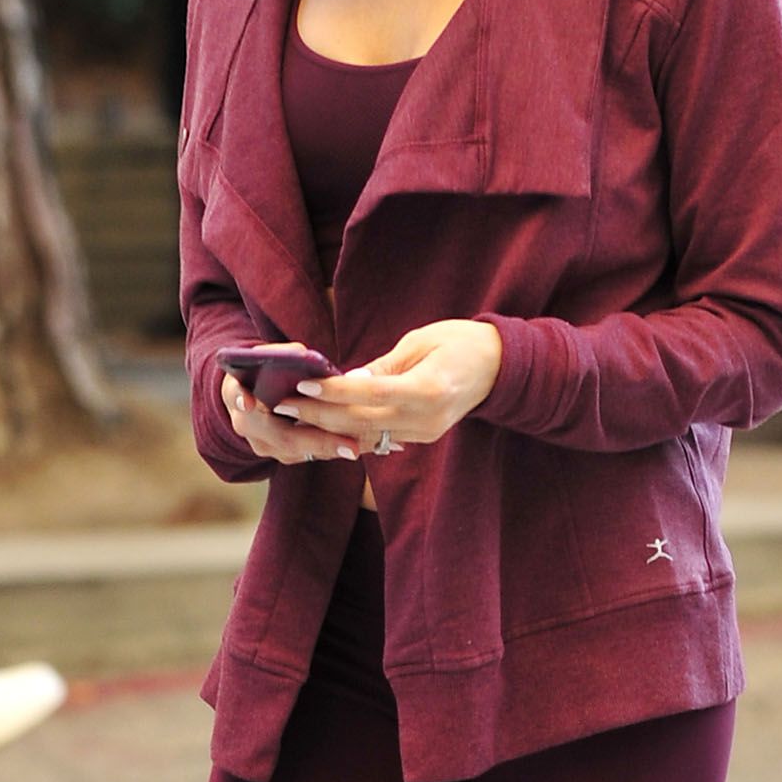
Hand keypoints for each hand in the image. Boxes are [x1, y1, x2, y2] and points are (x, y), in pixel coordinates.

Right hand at [220, 365, 359, 465]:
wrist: (258, 393)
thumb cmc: (270, 368)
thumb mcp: (274, 356)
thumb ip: (287, 354)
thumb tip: (306, 356)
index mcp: (236, 390)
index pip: (234, 393)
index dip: (240, 397)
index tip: (248, 402)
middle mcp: (244, 422)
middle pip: (279, 434)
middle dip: (315, 440)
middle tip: (348, 445)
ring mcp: (260, 443)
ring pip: (293, 450)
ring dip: (326, 449)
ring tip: (353, 448)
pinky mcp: (278, 454)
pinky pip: (303, 455)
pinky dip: (326, 449)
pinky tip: (349, 446)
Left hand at [288, 320, 503, 453]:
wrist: (500, 368)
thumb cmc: (461, 342)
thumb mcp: (420, 342)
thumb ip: (382, 367)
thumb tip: (345, 379)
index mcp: (429, 389)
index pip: (369, 393)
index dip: (332, 390)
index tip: (301, 383)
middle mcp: (427, 419)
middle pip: (361, 422)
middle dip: (318, 414)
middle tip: (282, 404)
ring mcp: (426, 433)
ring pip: (365, 436)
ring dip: (327, 428)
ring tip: (293, 416)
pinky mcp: (423, 438)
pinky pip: (379, 438)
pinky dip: (349, 432)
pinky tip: (322, 424)